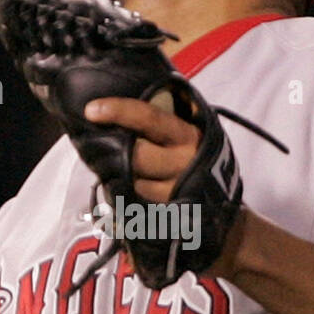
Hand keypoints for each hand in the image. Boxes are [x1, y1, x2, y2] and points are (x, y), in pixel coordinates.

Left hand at [84, 96, 199, 201]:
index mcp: (187, 135)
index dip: (119, 111)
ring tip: (118, 169)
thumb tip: (118, 103)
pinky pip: (137, 201)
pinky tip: (127, 187)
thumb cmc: (194, 151)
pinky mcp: (169, 211)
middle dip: (116, 152)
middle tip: (102, 148)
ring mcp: (178, 190)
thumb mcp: (186, 128)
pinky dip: (127, 193)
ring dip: (119, 175)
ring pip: (134, 182)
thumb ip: (161, 118)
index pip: (149, 118)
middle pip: (137, 156)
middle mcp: (184, 162)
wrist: (221, 191)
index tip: (92, 110)